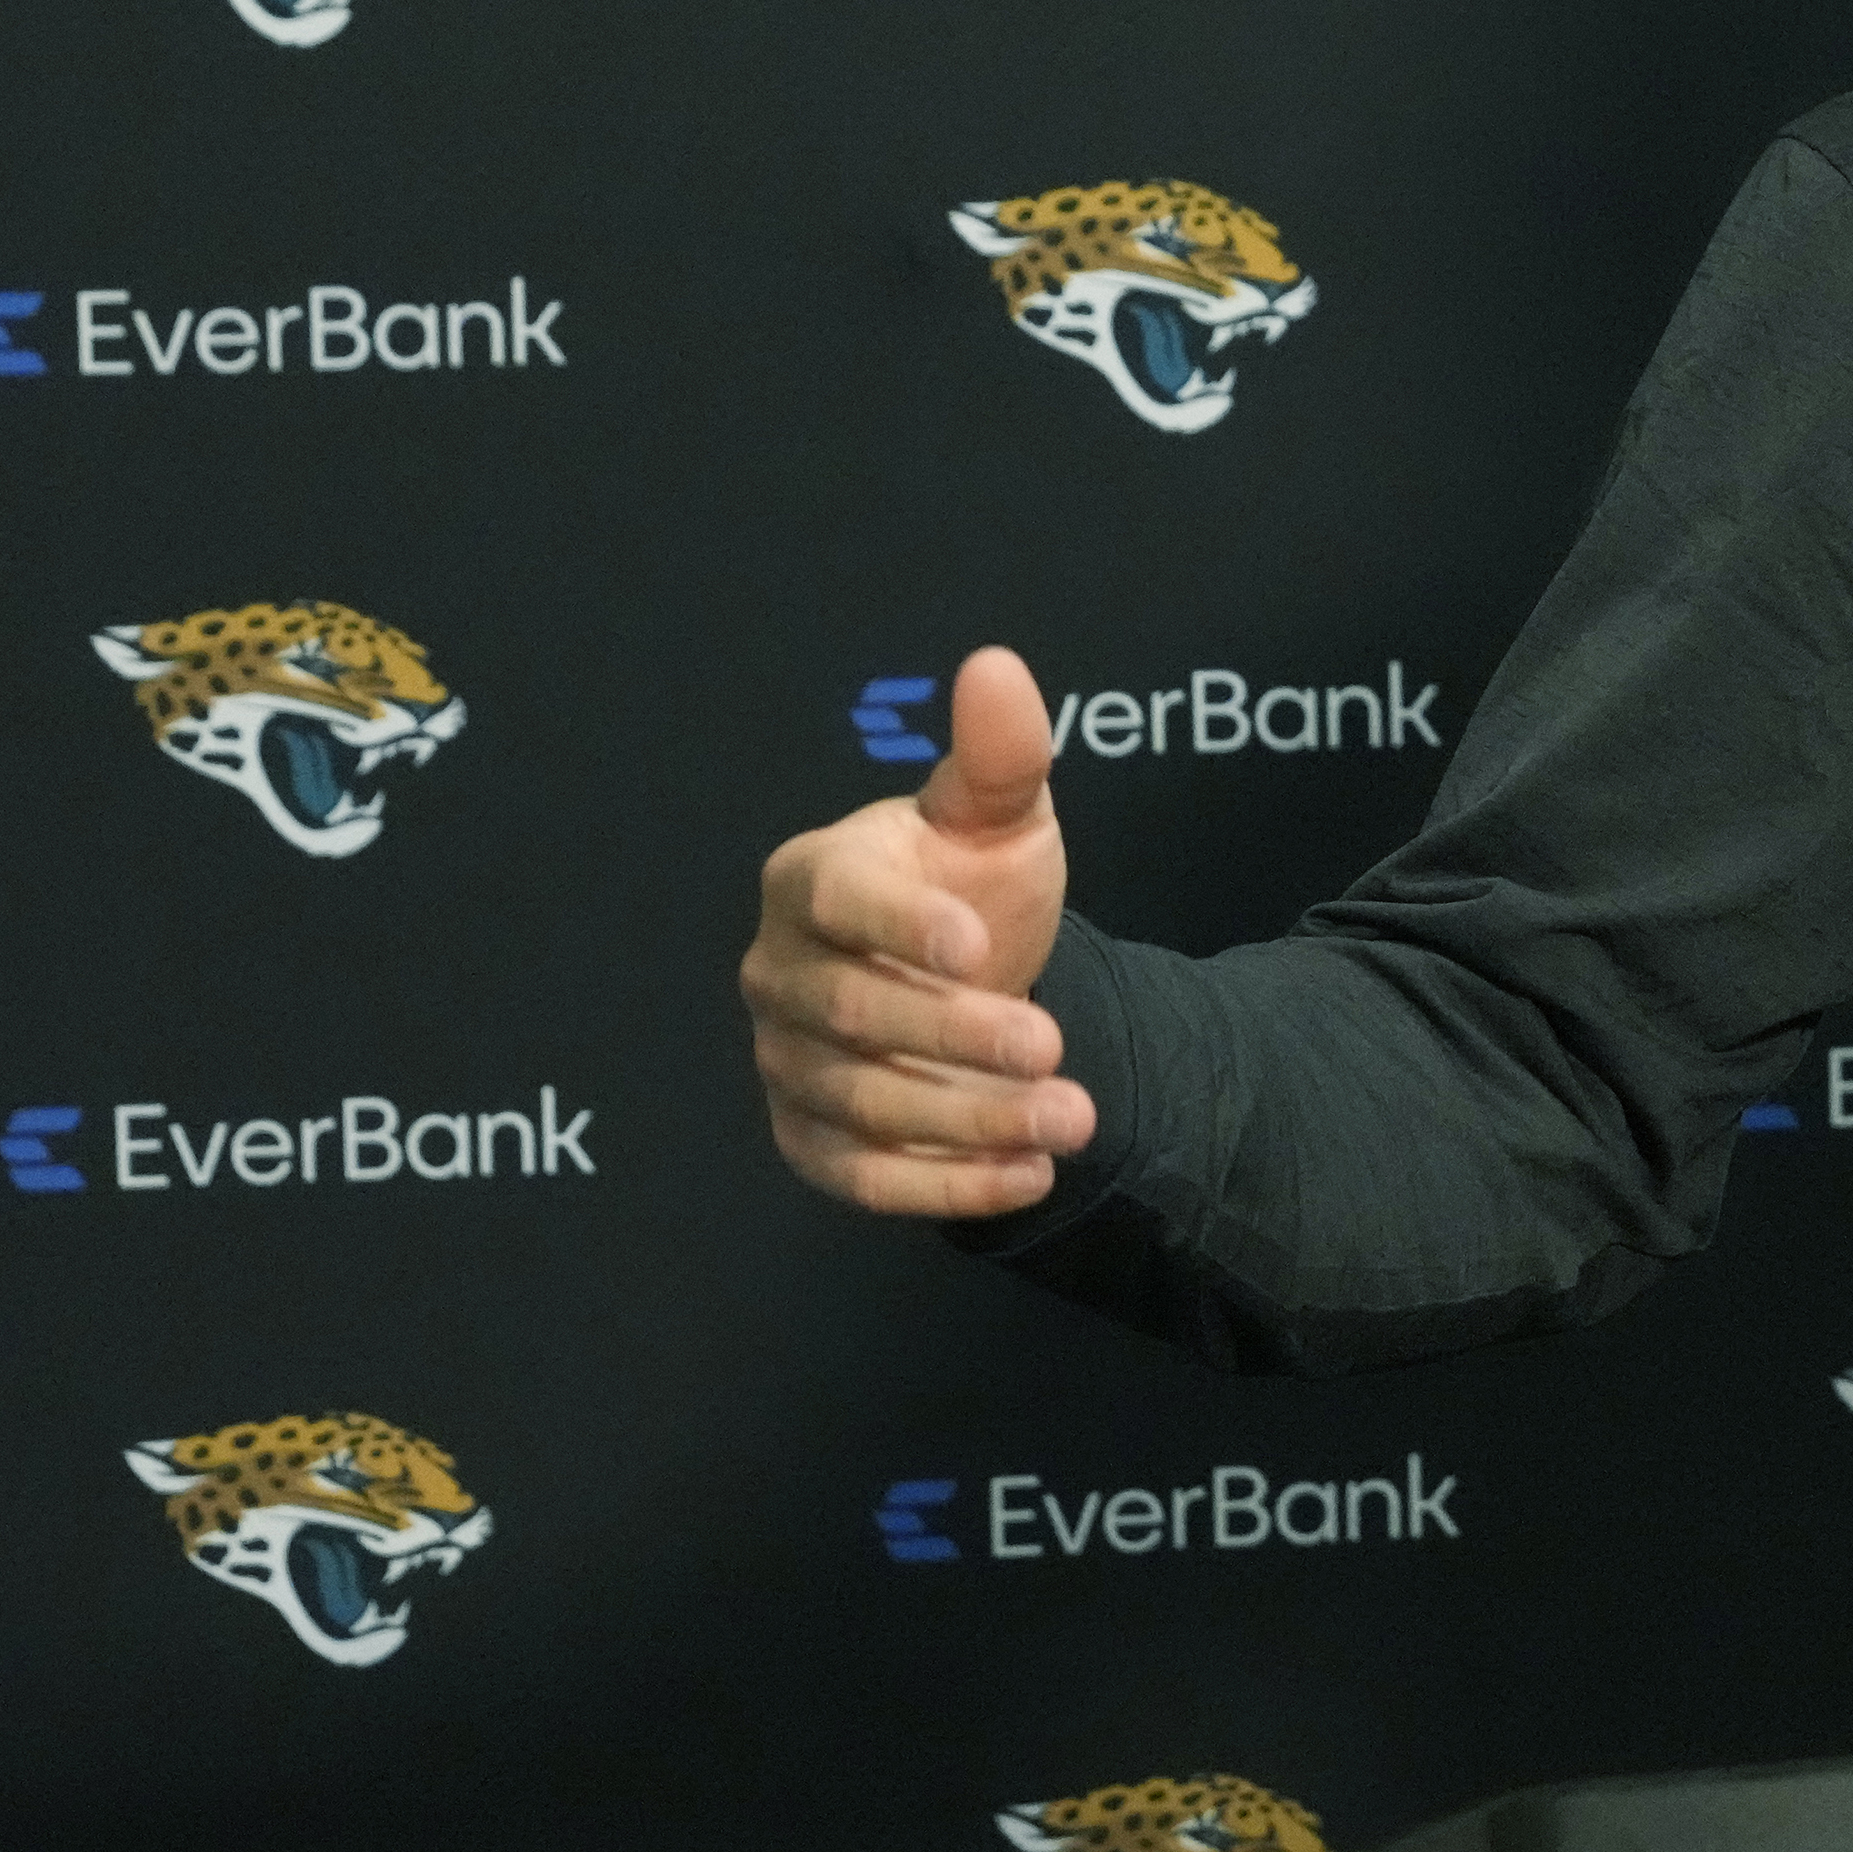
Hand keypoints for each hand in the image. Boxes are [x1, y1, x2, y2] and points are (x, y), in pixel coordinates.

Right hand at [739, 645, 1093, 1216]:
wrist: (970, 975)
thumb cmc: (972, 880)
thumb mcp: (998, 816)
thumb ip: (999, 754)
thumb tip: (997, 666)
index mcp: (813, 879)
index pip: (838, 902)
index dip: (901, 925)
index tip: (980, 945)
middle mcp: (781, 972)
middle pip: (854, 1015)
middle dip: (958, 1037)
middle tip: (1055, 1048)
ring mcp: (787, 1061)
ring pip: (864, 1102)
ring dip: (969, 1119)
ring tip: (1072, 1119)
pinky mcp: (809, 1137)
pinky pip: (861, 1175)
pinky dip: (943, 1185)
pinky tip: (1027, 1176)